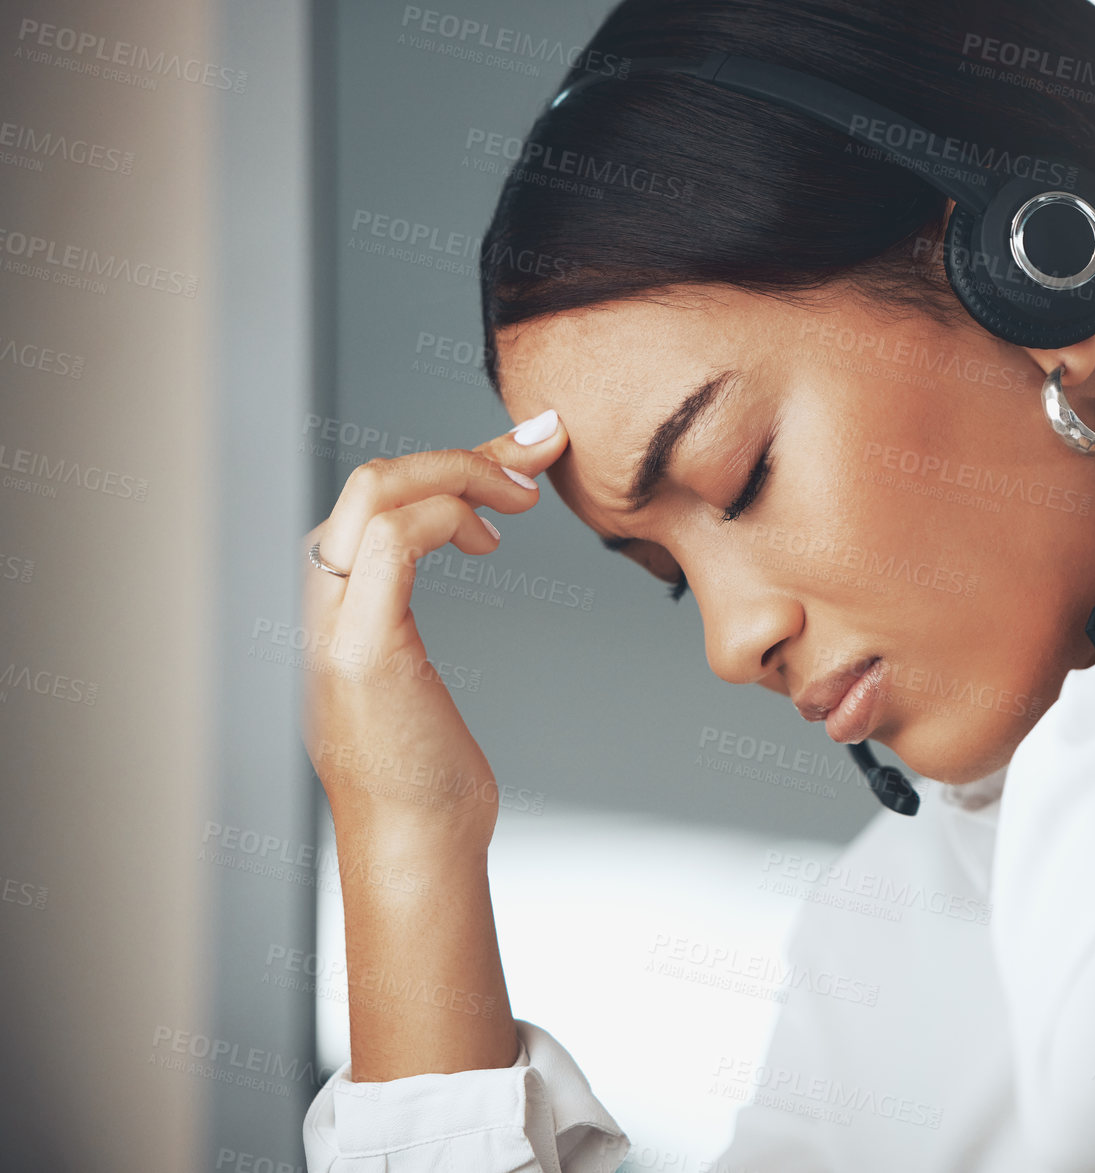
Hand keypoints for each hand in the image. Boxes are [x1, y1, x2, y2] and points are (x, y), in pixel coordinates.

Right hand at [298, 409, 568, 856]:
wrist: (416, 847)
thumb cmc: (428, 771)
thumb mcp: (418, 666)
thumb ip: (412, 600)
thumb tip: (470, 538)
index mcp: (333, 603)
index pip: (376, 495)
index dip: (449, 461)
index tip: (522, 456)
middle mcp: (321, 605)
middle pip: (372, 478)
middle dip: (462, 452)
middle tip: (536, 460)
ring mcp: (332, 626)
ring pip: (375, 492)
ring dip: (461, 473)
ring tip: (520, 497)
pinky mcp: (359, 651)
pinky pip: (388, 543)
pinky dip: (444, 516)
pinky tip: (489, 540)